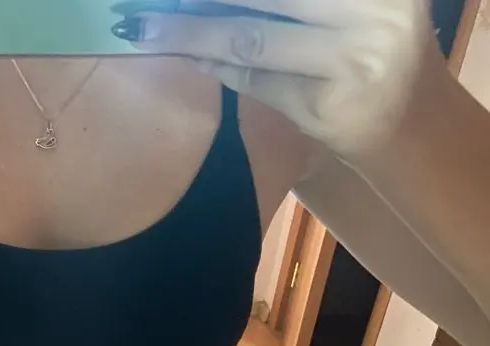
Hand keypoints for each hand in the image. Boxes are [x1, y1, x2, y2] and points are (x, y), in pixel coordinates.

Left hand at [121, 0, 430, 155]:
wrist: (410, 119)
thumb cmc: (369, 45)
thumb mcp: (348, 7)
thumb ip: (292, 1)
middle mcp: (375, 12)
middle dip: (207, 0)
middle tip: (152, 3)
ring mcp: (354, 62)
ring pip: (254, 40)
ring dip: (193, 34)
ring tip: (149, 28)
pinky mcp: (328, 108)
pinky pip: (258, 81)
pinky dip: (219, 68)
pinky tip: (191, 58)